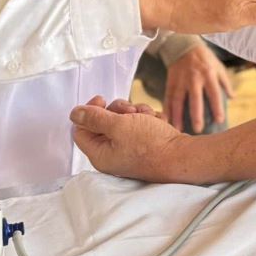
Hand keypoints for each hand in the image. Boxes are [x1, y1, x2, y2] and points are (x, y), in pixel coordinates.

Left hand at [70, 95, 184, 182]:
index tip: (102, 99)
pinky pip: (138, 125)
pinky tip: (155, 121)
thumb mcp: (119, 125)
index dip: (89, 111)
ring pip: (122, 121)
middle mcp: (112, 154)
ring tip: (146, 116)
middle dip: (117, 110)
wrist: (181, 155)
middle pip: (102, 123)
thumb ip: (94, 118)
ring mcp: (128, 150)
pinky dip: (145, 118)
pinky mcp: (143, 145)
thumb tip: (74, 113)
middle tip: (129, 109)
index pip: (81, 130)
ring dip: (134, 112)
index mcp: (100, 154)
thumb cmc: (151, 144)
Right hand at [166, 41, 234, 132]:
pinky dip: (166, 109)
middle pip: (195, 98)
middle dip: (196, 114)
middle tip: (198, 129)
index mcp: (208, 74)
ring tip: (178, 129)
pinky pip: (167, 97)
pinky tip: (165, 121)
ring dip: (177, 115)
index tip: (219, 120)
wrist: (184, 46)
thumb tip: (232, 98)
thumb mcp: (218, 66)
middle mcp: (194, 77)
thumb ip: (225, 82)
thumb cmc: (205, 59)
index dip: (217, 107)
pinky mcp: (170, 81)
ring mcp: (180, 80)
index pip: (214, 93)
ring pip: (178, 99)